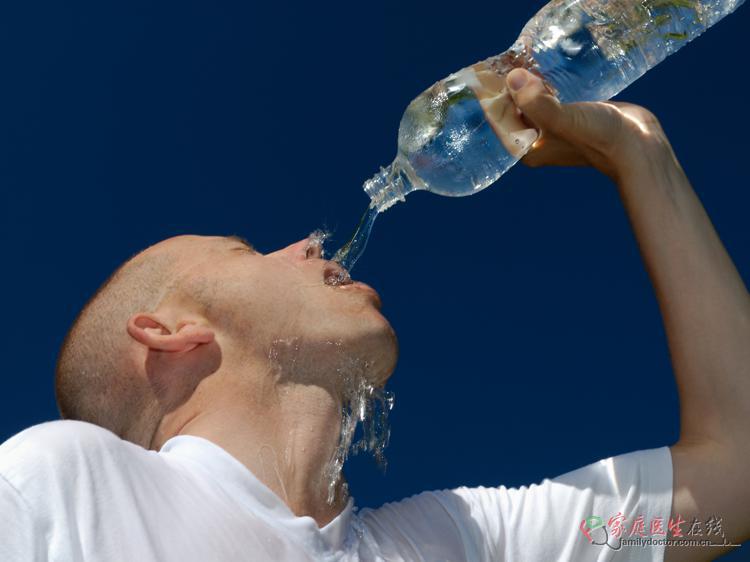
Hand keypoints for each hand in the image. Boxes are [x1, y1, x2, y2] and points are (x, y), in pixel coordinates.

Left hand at [505, 68, 671, 181]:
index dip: (496, 96)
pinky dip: (547, 86)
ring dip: (530, 85)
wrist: (636, 145)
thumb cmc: (597, 137)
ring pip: (532, 103)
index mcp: (526, 149)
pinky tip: (549, 71)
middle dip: (513, 89)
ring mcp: (554, 130)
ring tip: (529, 63)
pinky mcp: (571, 118)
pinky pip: (550, 99)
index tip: (496, 71)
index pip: (500, 119)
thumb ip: (535, 102)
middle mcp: (537, 142)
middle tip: (515, 62)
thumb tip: (513, 78)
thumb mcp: (561, 119)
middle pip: (515, 110)